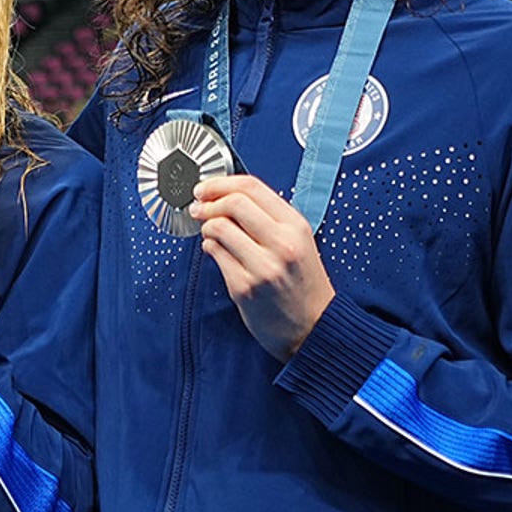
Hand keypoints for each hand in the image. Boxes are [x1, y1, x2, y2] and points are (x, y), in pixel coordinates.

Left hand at [189, 174, 335, 360]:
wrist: (313, 328)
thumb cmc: (304, 285)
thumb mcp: (300, 242)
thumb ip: (269, 218)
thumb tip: (227, 195)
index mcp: (296, 226)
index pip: (252, 187)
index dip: (221, 183)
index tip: (205, 188)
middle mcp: (282, 244)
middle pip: (233, 203)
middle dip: (208, 202)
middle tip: (199, 208)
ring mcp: (263, 266)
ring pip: (218, 227)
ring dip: (206, 226)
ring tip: (211, 233)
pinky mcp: (244, 287)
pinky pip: (214, 254)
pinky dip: (209, 248)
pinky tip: (217, 252)